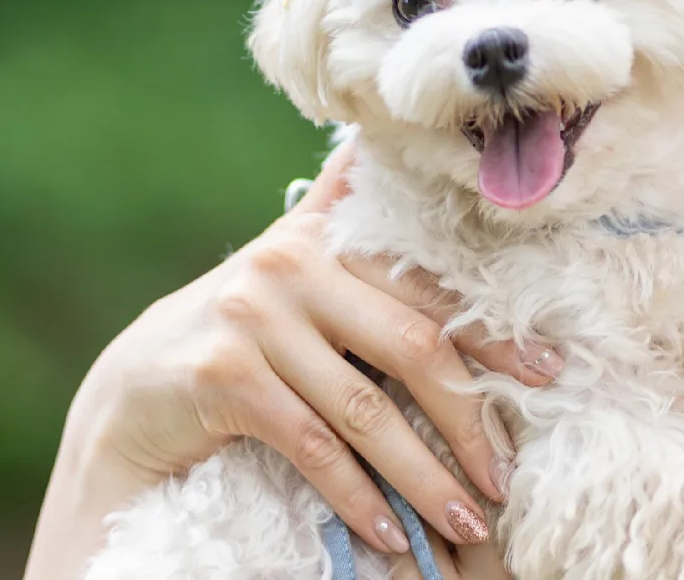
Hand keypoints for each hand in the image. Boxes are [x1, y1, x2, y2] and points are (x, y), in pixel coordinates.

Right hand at [26, 142, 560, 576]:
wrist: (133, 392)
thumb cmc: (239, 340)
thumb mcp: (294, 278)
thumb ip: (345, 229)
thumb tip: (381, 148)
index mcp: (324, 237)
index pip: (428, 284)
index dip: (494, 332)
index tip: (549, 374)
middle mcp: (290, 265)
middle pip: (412, 345)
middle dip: (470, 420)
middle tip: (506, 478)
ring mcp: (253, 317)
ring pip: (365, 410)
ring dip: (423, 478)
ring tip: (465, 523)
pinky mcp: (224, 376)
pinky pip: (313, 447)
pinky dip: (358, 498)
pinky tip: (390, 534)